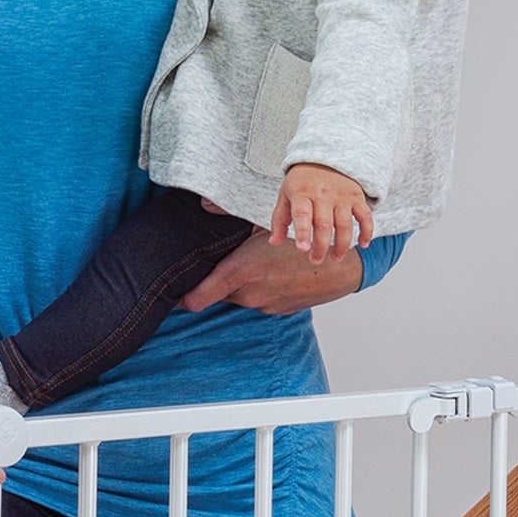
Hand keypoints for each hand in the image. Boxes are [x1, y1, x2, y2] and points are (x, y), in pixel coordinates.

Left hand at [179, 232, 365, 314]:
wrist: (341, 266)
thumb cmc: (302, 240)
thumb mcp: (263, 224)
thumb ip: (230, 221)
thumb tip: (204, 205)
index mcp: (240, 273)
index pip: (197, 299)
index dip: (183, 299)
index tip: (176, 293)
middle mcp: (249, 295)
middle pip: (219, 295)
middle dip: (218, 282)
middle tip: (225, 263)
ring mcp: (265, 306)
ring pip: (240, 298)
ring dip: (242, 285)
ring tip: (258, 264)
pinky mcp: (278, 311)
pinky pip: (259, 301)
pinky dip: (260, 289)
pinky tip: (274, 273)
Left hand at [270, 163, 373, 263]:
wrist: (325, 156)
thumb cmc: (302, 182)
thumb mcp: (285, 195)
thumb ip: (279, 219)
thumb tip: (274, 242)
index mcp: (302, 193)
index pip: (302, 215)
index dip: (303, 233)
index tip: (303, 249)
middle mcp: (323, 194)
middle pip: (324, 225)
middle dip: (321, 247)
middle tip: (315, 260)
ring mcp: (341, 195)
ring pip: (345, 225)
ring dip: (342, 245)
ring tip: (336, 258)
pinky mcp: (356, 196)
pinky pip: (365, 216)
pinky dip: (367, 232)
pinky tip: (363, 245)